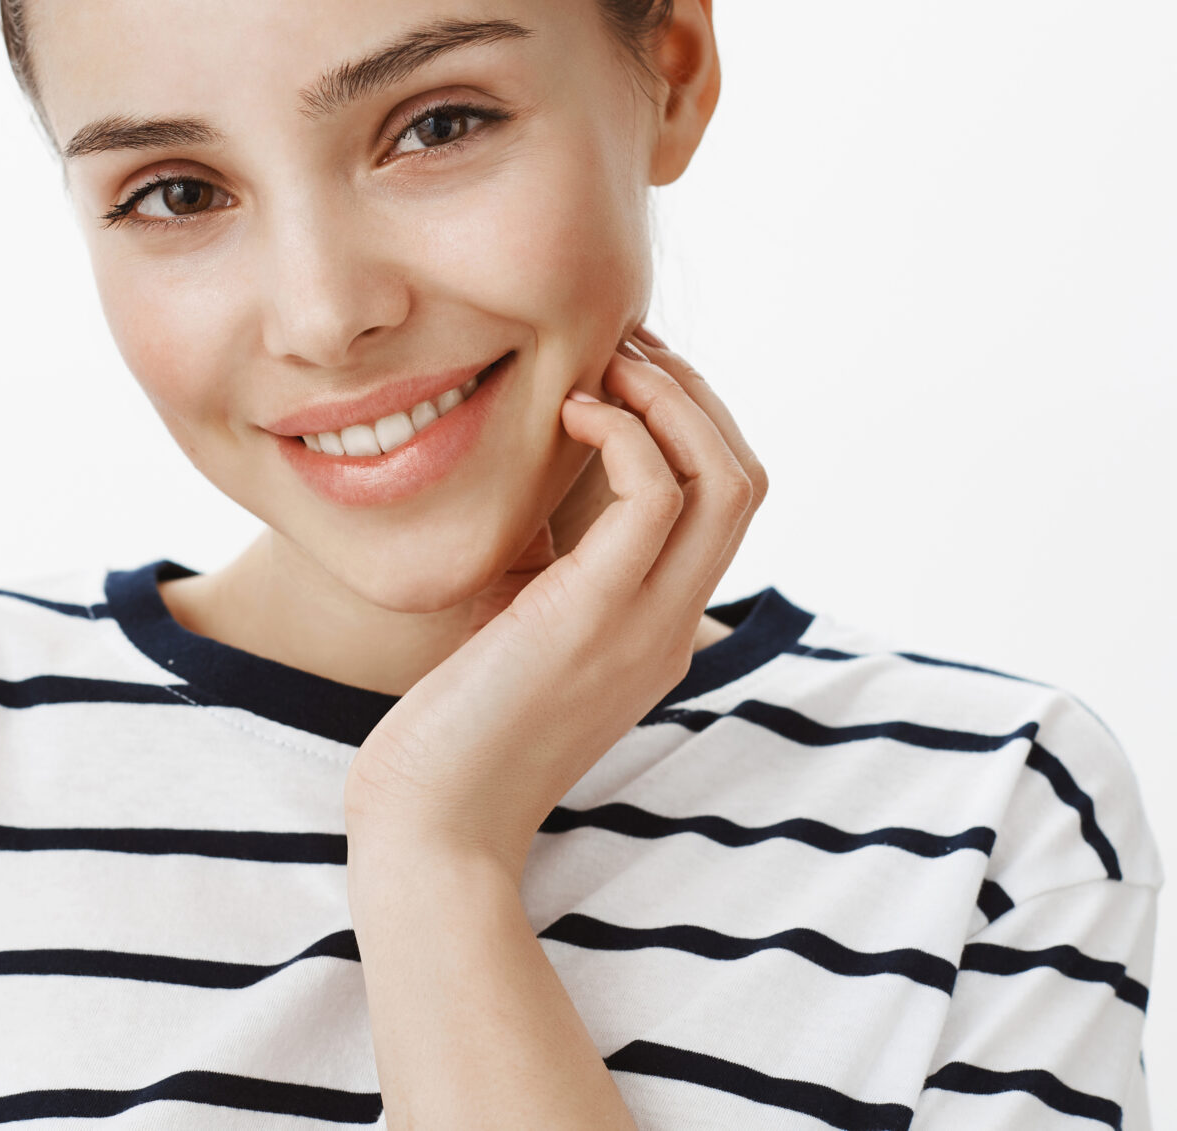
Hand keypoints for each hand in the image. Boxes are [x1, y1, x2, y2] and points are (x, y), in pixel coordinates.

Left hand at [343, 328, 766, 871]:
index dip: (691, 422)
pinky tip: (567, 412)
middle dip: (694, 395)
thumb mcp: (508, 638)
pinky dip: (624, 432)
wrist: (430, 829)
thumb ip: (540, 580)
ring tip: (605, 363)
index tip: (622, 371)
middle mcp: (669, 627)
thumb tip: (528, 512)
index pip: (724, 505)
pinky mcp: (594, 617)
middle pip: (746, 480)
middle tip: (622, 347)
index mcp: (657, 631)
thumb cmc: (448, 740)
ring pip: (726, 480)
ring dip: (674, 400)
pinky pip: (656, 495)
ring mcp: (643, 625)